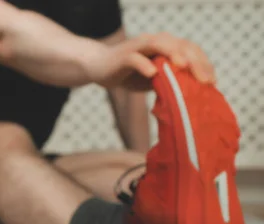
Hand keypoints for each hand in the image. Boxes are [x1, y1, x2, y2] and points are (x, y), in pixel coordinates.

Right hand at [89, 32, 215, 89]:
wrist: (98, 67)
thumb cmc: (128, 74)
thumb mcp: (153, 79)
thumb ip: (170, 80)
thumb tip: (191, 94)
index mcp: (165, 46)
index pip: (190, 49)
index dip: (203, 63)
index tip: (212, 82)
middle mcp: (154, 41)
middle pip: (180, 45)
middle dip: (195, 61)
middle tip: (205, 80)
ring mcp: (138, 47)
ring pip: (160, 45)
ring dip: (173, 55)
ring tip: (184, 68)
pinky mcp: (123, 56)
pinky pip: (135, 58)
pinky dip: (144, 64)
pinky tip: (152, 73)